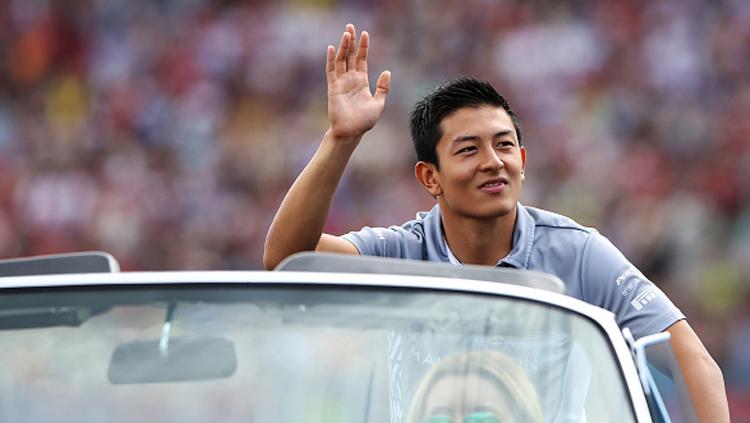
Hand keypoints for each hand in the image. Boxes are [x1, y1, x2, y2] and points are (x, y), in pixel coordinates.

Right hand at [326, 24, 390, 140]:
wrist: (352, 132)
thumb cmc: (365, 121)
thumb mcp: (378, 103)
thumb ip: (383, 88)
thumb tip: (387, 71)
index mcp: (362, 81)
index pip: (362, 59)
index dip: (363, 47)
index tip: (365, 33)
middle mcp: (351, 79)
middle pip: (350, 56)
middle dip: (351, 41)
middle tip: (350, 26)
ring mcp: (341, 82)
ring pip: (341, 60)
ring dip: (343, 47)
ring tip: (346, 33)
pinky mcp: (333, 88)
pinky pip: (331, 71)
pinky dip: (331, 60)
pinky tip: (332, 48)